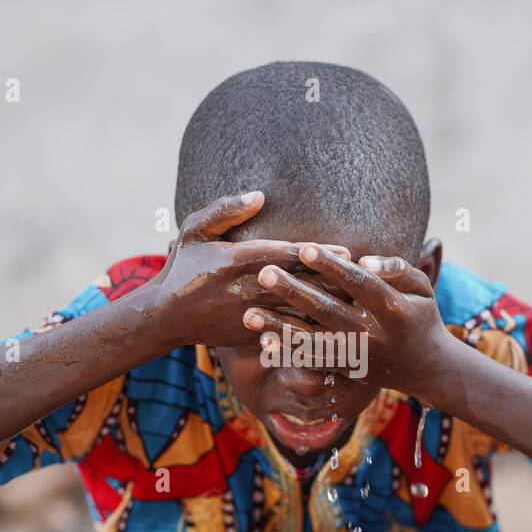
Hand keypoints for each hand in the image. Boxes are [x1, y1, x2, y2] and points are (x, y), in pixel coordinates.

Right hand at [148, 192, 349, 347]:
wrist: (165, 317)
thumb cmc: (183, 267)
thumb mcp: (194, 231)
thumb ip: (225, 211)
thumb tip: (259, 196)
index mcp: (235, 261)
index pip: (285, 256)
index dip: (318, 254)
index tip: (347, 250)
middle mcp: (246, 290)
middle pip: (300, 285)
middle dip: (335, 282)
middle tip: (367, 278)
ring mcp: (251, 316)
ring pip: (298, 313)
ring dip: (330, 309)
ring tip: (362, 304)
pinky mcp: (252, 335)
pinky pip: (287, 335)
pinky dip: (313, 332)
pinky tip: (340, 331)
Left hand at [242, 242, 454, 397]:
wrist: (425, 366)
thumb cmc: (419, 314)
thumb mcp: (422, 287)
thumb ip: (397, 270)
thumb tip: (365, 261)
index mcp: (393, 310)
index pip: (359, 284)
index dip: (332, 267)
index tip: (305, 248)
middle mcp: (372, 336)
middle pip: (328, 311)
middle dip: (293, 292)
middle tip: (264, 274)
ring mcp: (357, 357)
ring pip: (313, 341)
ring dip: (280, 327)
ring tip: (249, 315)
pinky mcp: (346, 371)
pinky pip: (314, 363)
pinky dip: (288, 355)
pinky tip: (263, 343)